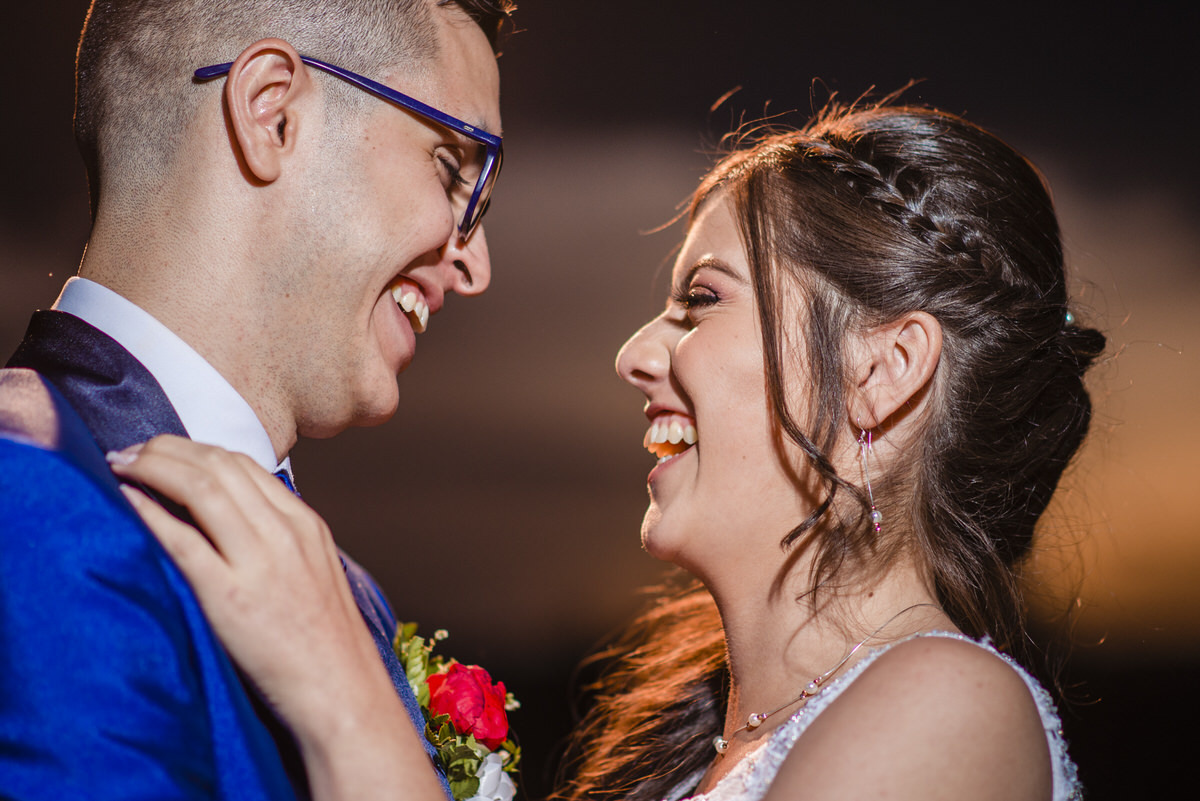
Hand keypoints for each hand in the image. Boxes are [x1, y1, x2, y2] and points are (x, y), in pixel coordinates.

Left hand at [110, 435, 443, 800]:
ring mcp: (260, 564)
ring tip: (121, 466)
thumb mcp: (314, 573)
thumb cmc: (324, 645)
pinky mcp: (230, 598)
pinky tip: (125, 500)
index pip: (243, 464)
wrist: (341, 691)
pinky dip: (147, 510)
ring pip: (200, 487)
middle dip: (165, 449)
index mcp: (305, 525)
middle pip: (218, 466)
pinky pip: (181, 539)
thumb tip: (228, 520)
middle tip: (131, 452)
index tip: (162, 452)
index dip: (195, 449)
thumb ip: (280, 541)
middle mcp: (285, 534)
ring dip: (152, 467)